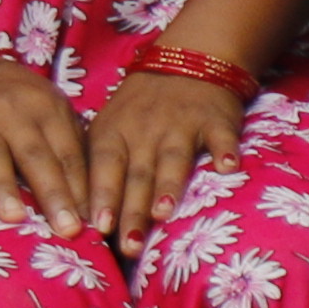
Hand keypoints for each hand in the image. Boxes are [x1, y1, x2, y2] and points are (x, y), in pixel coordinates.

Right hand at [0, 46, 86, 224]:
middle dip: (53, 193)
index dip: (81, 188)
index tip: (92, 222)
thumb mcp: (51, 112)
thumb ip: (69, 149)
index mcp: (47, 109)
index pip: (68, 153)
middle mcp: (12, 112)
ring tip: (15, 219)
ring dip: (3, 187)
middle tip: (65, 229)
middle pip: (35, 156)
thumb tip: (92, 204)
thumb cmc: (20, 104)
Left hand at [83, 68, 241, 246]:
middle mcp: (145, 130)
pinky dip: (225, 150)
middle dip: (133, 210)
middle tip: (129, 245)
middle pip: (138, 175)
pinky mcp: (216, 121)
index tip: (98, 228)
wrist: (185, 62)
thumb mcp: (109, 128)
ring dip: (169, 185)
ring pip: (173, 159)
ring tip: (164, 213)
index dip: (102, 196)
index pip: (104, 167)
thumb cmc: (138, 109)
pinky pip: (220, 137)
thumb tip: (80, 217)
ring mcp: (182, 124)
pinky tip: (228, 167)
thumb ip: (98, 168)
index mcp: (114, 133)